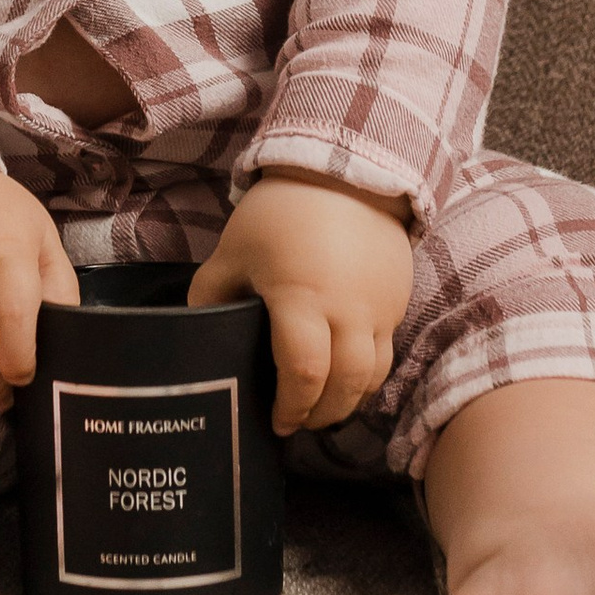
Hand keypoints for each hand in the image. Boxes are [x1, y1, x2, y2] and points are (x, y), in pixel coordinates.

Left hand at [190, 172, 413, 436]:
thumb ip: (209, 295)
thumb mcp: (233, 251)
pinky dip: (366, 374)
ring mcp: (380, 308)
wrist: (345, 172)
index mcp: (302, 298)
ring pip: (373, 377)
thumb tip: (197, 336)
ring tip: (321, 406)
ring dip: (348, 401)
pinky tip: (343, 374)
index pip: (304, 373)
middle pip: (345, 387)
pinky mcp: (398, 301)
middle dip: (320, 415)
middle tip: (297, 422)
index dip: (291, 407)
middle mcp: (348, 311)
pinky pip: (386, 353)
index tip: (276, 421)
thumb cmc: (280, 213)